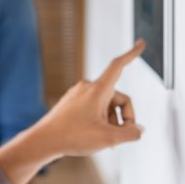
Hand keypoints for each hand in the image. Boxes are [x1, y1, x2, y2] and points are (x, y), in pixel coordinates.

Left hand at [36, 39, 145, 157]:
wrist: (43, 141)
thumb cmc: (72, 136)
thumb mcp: (109, 138)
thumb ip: (131, 133)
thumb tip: (139, 130)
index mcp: (97, 89)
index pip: (118, 66)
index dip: (132, 54)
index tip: (141, 42)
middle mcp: (88, 87)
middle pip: (119, 97)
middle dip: (125, 117)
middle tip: (120, 136)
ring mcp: (78, 94)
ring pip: (107, 105)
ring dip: (112, 121)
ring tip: (103, 138)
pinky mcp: (72, 102)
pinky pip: (94, 108)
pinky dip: (100, 120)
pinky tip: (94, 135)